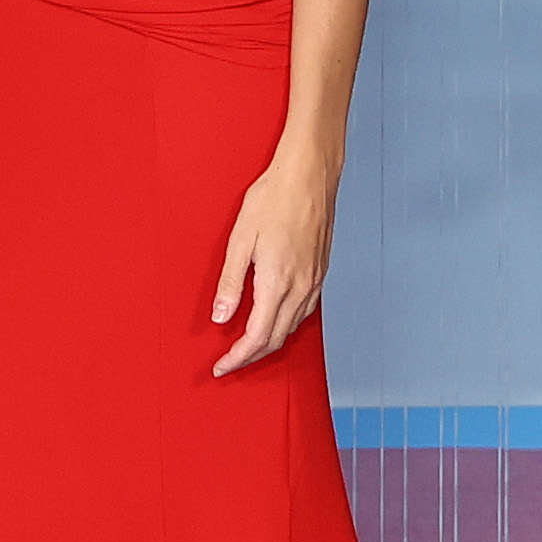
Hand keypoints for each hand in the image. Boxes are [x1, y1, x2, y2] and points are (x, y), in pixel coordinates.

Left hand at [209, 156, 336, 376]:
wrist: (308, 174)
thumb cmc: (273, 198)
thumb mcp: (240, 239)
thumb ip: (230, 283)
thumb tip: (220, 316)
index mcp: (277, 282)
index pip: (257, 337)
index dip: (238, 357)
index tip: (221, 366)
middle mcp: (300, 287)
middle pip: (276, 339)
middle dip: (251, 357)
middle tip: (230, 362)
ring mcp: (314, 280)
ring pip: (292, 328)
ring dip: (269, 344)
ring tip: (247, 347)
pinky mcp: (321, 272)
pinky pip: (305, 312)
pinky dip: (286, 325)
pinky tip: (275, 320)